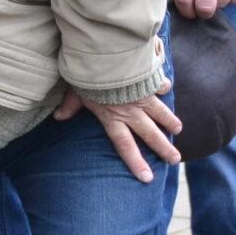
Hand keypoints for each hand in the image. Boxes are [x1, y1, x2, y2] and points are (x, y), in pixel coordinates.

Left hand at [54, 86, 182, 180]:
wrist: (105, 56)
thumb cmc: (88, 76)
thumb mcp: (76, 92)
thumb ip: (70, 106)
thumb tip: (57, 117)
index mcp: (112, 118)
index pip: (125, 146)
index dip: (136, 162)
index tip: (147, 178)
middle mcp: (131, 112)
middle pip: (150, 135)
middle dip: (164, 148)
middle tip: (175, 160)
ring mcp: (143, 97)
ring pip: (160, 113)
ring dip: (170, 122)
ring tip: (178, 130)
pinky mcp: (150, 81)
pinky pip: (160, 85)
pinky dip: (163, 86)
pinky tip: (167, 87)